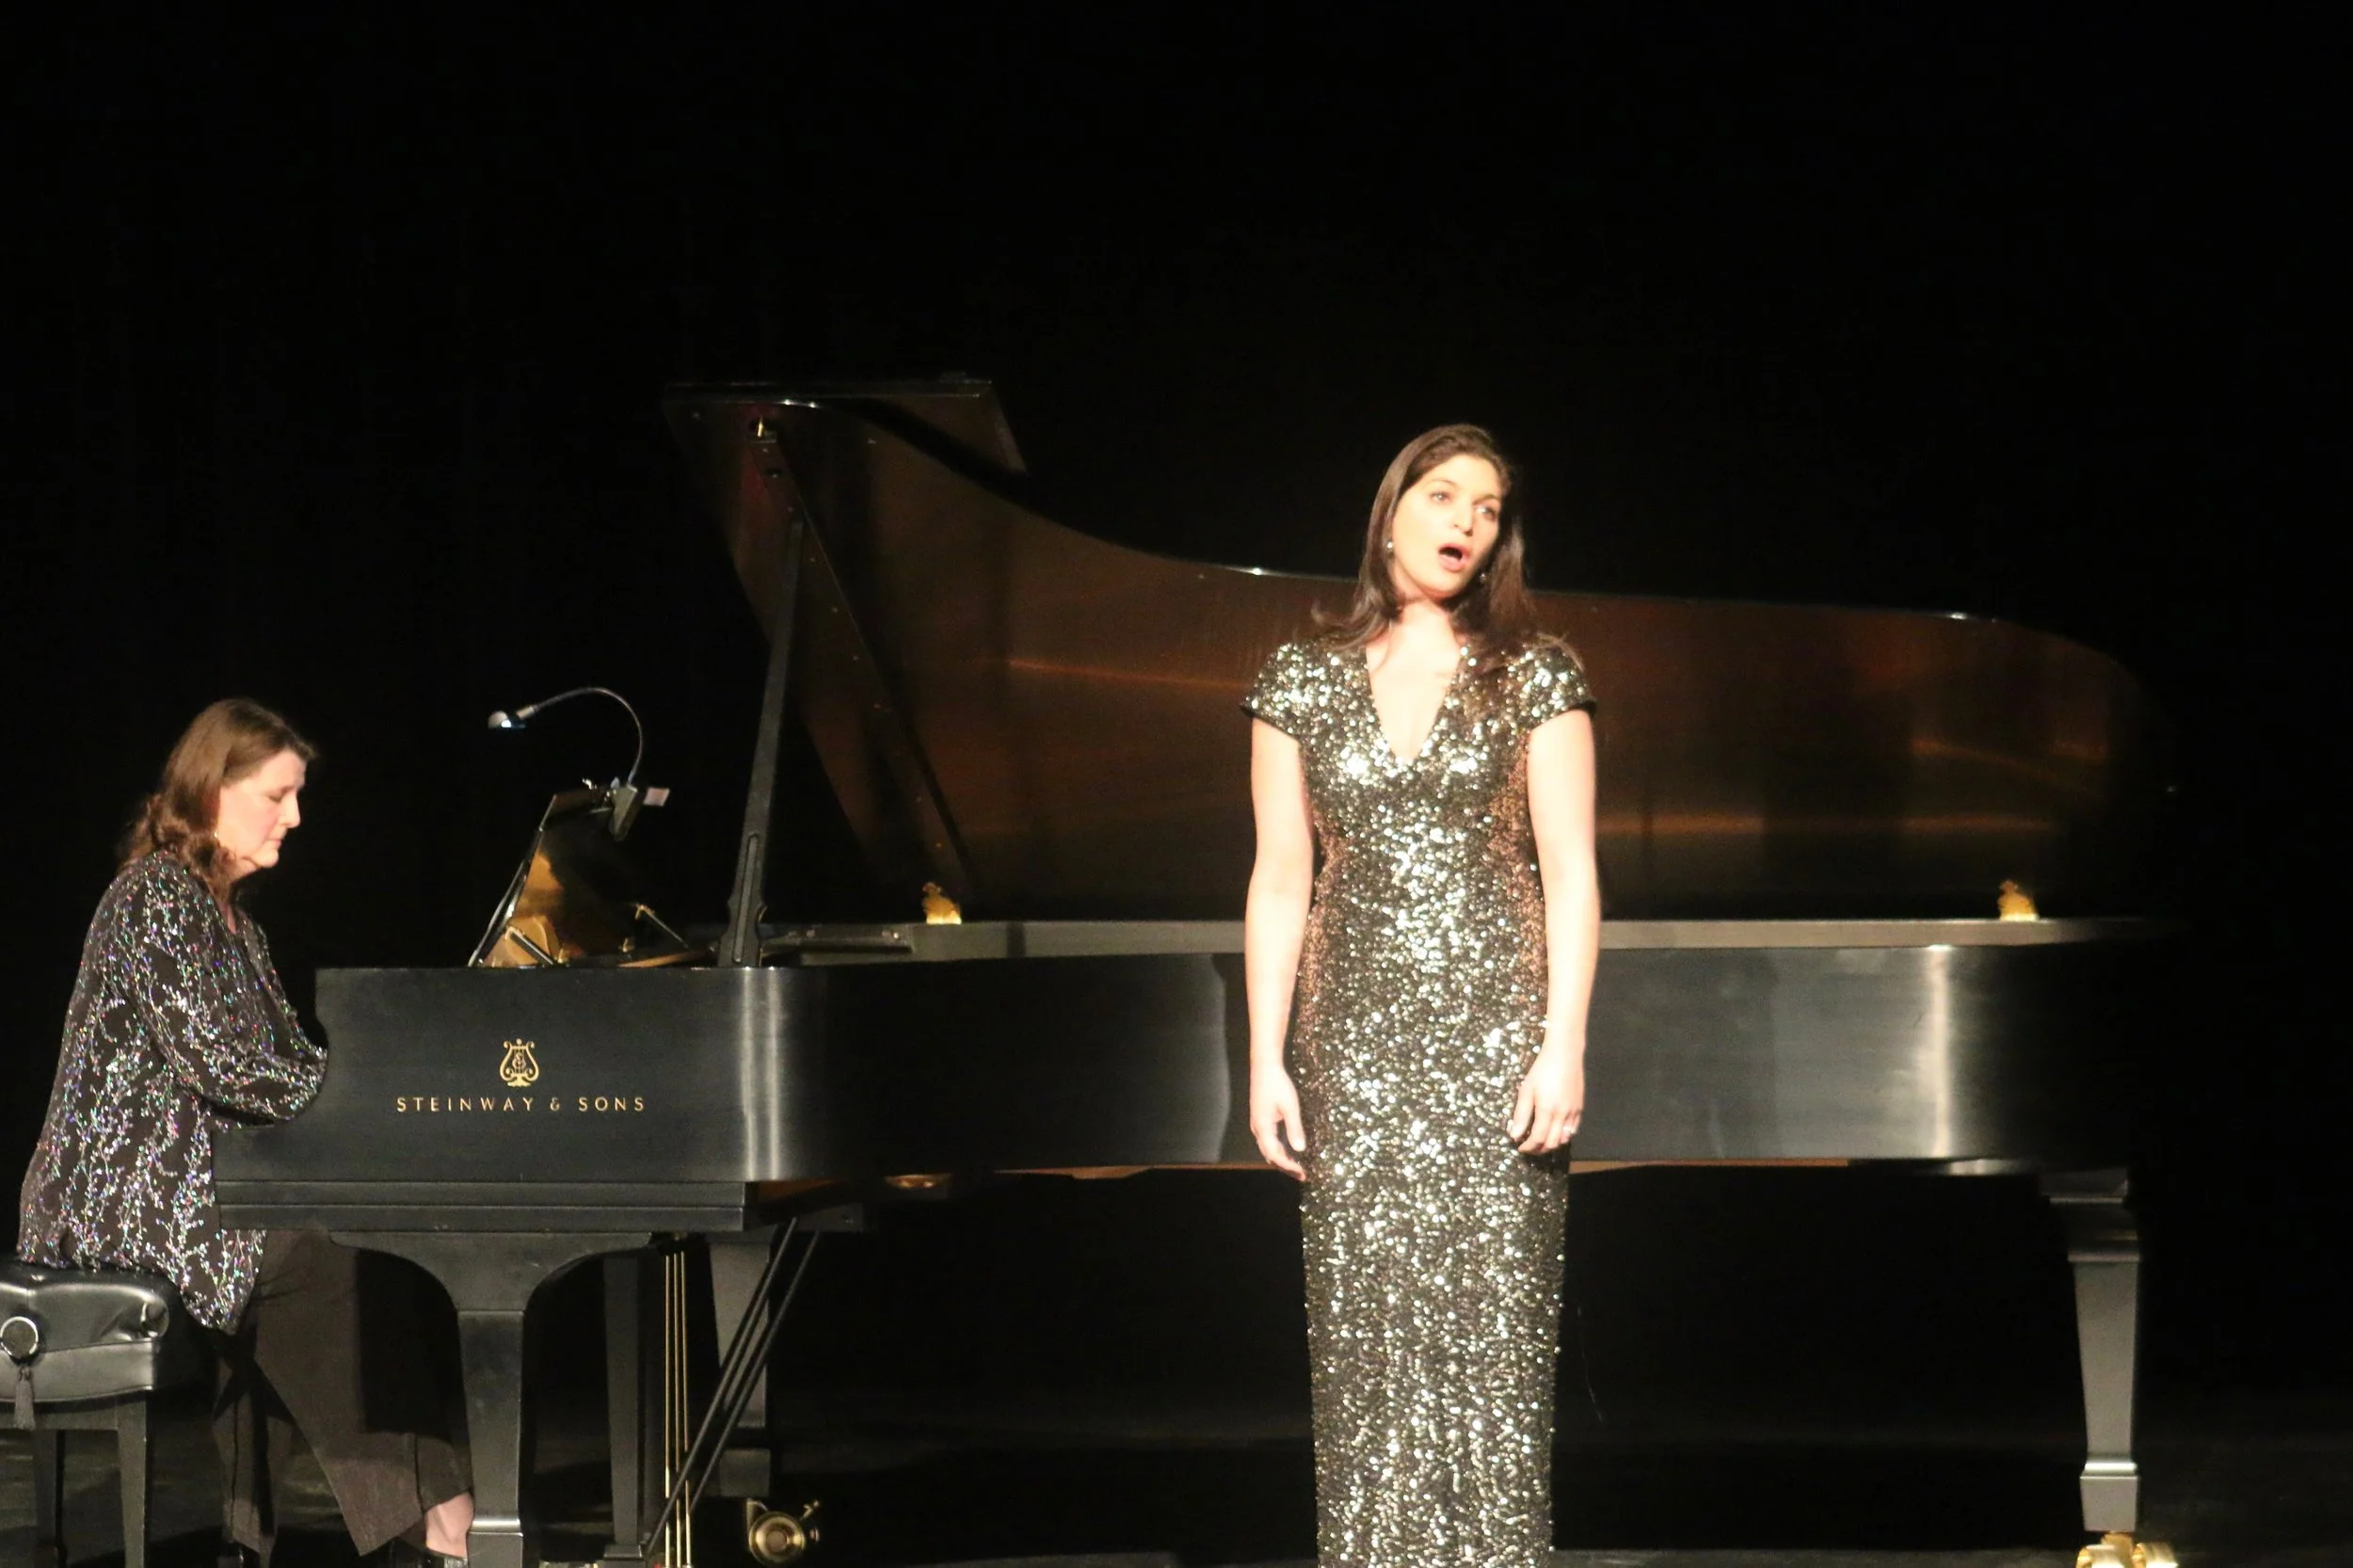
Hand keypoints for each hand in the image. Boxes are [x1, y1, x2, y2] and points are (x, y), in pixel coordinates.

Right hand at [1250, 1065, 1307, 1179]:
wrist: (1264, 1067)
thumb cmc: (1278, 1085)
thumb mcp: (1290, 1107)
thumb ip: (1294, 1128)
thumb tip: (1300, 1149)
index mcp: (1263, 1128)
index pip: (1275, 1155)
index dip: (1288, 1166)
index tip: (1302, 1172)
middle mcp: (1257, 1129)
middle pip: (1269, 1155)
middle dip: (1285, 1166)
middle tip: (1301, 1174)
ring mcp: (1257, 1124)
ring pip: (1268, 1148)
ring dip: (1281, 1158)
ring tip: (1296, 1165)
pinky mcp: (1260, 1119)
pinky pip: (1268, 1140)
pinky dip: (1278, 1149)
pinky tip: (1288, 1148)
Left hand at [1509, 1042, 1583, 1154]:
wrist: (1565, 1054)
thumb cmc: (1542, 1069)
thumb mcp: (1526, 1089)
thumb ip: (1521, 1114)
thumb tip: (1515, 1135)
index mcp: (1547, 1110)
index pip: (1538, 1139)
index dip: (1528, 1147)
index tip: (1520, 1147)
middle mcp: (1562, 1114)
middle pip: (1552, 1143)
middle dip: (1539, 1149)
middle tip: (1529, 1147)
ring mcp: (1574, 1112)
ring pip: (1564, 1139)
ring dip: (1551, 1145)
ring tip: (1540, 1142)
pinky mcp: (1580, 1108)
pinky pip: (1573, 1130)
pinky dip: (1563, 1136)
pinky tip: (1554, 1132)